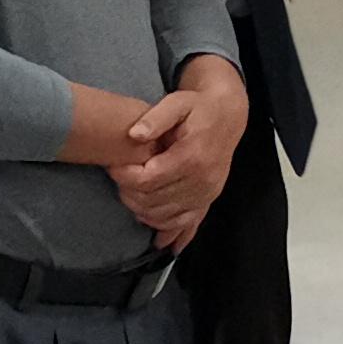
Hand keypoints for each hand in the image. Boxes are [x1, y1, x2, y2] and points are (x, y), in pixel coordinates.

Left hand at [115, 62, 245, 240]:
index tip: (114, 167)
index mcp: (191, 157)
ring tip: (130, 196)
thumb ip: (155, 117)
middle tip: (119, 181)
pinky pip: (188, 224)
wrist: (228, 116)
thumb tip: (134, 134)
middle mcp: (202, 180)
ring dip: (143, 212)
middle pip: (154, 201)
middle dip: (129, 194)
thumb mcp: (177, 103)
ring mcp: (207, 193)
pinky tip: (158, 241)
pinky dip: (171, 234)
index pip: (148, 179)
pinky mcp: (209, 199)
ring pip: (166, 216)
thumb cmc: (199, 108)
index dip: (125, 177)